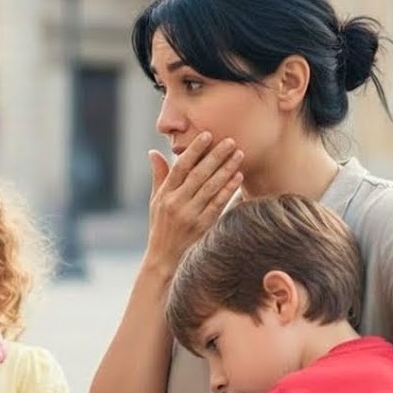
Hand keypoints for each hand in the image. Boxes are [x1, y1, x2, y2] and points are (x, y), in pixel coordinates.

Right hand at [144, 132, 243, 272]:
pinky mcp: (202, 226)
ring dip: (226, 170)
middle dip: (215, 156)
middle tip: (230, 141)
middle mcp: (176, 204)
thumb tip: (153, 151)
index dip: (194, 150)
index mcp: (164, 195)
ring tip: (238, 155)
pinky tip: (238, 178)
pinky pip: (218, 204)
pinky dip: (228, 190)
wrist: (163, 257)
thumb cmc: (160, 225)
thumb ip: (158, 175)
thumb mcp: (155, 200)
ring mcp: (190, 216)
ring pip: (211, 188)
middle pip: (198, 175)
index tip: (207, 136)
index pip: (180, 167)